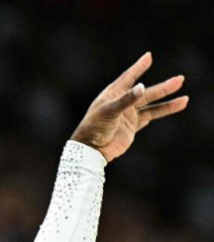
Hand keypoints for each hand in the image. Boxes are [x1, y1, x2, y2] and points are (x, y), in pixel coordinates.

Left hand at [71, 52, 188, 162]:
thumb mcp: (109, 111)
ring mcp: (129, 114)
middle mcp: (122, 101)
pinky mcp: (133, 125)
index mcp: (113, 94)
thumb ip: (126, 100)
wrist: (92, 150)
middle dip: (163, 87)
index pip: (128, 77)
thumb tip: (142, 87)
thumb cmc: (94, 127)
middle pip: (146, 92)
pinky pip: (152, 115)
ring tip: (185, 97)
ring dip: (167, 100)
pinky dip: (165, 110)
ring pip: (152, 104)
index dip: (138, 67)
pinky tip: (177, 105)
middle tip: (180, 79)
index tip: (148, 56)